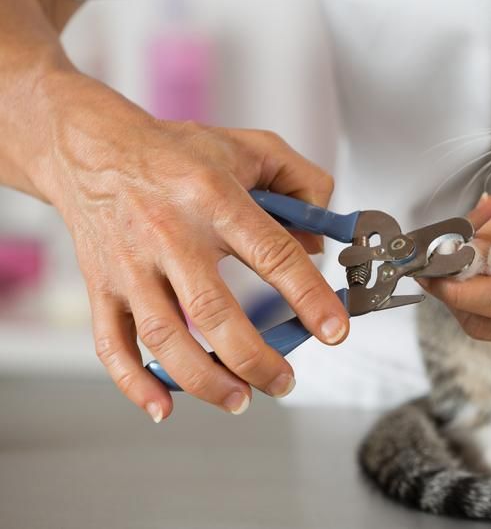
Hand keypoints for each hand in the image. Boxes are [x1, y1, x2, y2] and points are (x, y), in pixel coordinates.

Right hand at [34, 72, 347, 420]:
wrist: (93, 149)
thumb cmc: (179, 152)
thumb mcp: (254, 148)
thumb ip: (303, 186)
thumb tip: (321, 244)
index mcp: (213, 197)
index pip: (272, 254)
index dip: (308, 297)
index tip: (334, 331)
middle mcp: (169, 233)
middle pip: (213, 310)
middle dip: (254, 358)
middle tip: (284, 381)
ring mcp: (130, 264)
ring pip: (164, 336)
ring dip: (204, 378)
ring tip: (241, 400)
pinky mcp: (100, 285)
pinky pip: (111, 343)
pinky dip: (135, 381)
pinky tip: (165, 406)